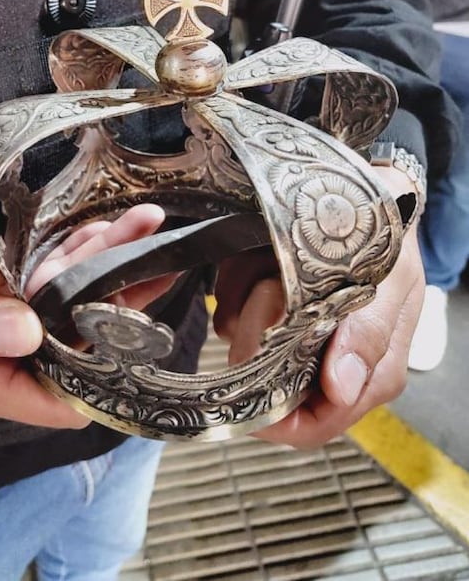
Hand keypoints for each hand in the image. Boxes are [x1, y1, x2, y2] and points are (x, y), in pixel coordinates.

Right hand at [0, 204, 165, 428]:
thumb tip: (31, 329)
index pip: (61, 395)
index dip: (109, 366)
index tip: (146, 316)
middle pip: (71, 335)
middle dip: (114, 291)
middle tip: (151, 239)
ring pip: (54, 300)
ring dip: (92, 263)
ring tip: (138, 222)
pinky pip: (28, 280)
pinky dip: (56, 255)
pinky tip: (86, 227)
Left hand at [213, 166, 423, 446]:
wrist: (374, 194)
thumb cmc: (389, 245)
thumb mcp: (392, 284)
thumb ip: (368, 334)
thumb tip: (340, 390)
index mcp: (364, 374)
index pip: (312, 426)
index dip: (275, 420)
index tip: (246, 391)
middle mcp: (325, 363)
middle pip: (265, 381)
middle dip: (258, 333)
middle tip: (269, 287)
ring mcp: (293, 334)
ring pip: (240, 338)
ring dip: (246, 295)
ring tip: (266, 262)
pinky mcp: (267, 304)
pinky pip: (230, 306)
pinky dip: (236, 278)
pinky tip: (254, 255)